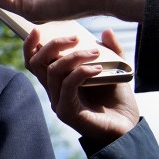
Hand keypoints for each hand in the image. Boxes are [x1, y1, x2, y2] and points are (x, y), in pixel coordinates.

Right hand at [24, 28, 138, 147]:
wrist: (128, 129)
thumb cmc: (118, 102)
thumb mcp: (115, 70)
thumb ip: (112, 51)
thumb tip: (106, 31)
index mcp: (58, 81)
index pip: (34, 61)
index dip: (30, 45)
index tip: (39, 29)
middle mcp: (53, 91)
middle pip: (36, 63)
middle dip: (52, 45)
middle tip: (75, 37)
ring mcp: (58, 102)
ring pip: (52, 71)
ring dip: (73, 57)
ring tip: (95, 53)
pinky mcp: (67, 112)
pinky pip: (67, 85)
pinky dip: (80, 72)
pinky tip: (97, 68)